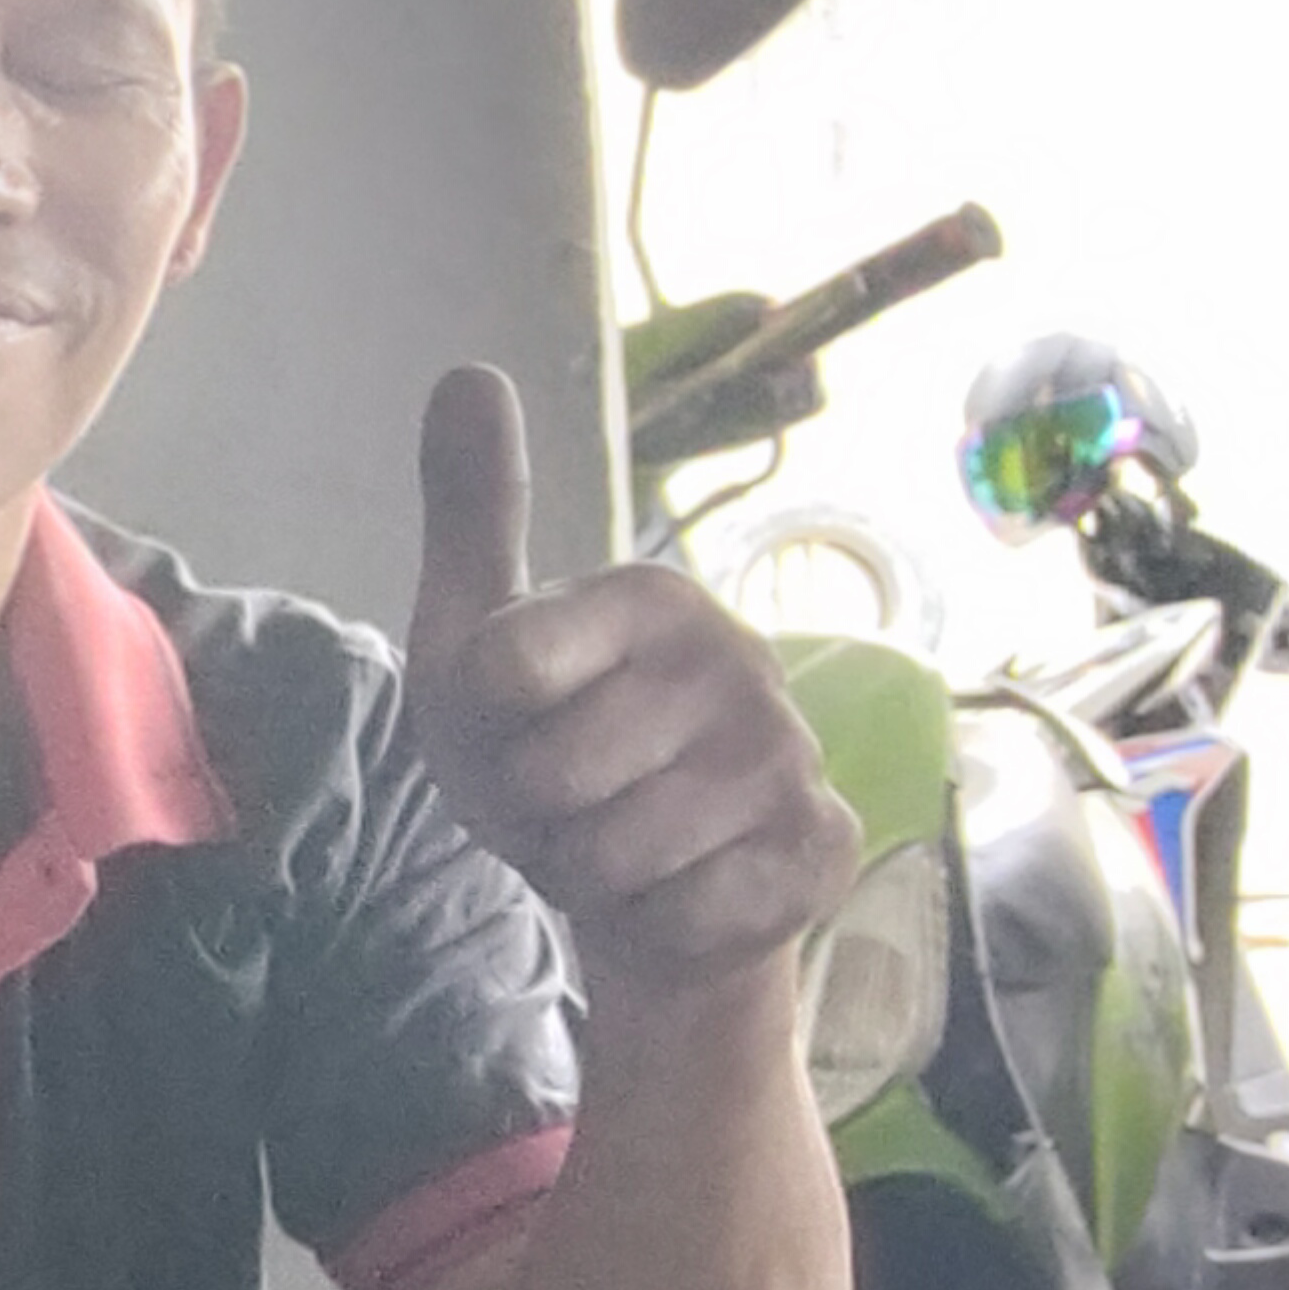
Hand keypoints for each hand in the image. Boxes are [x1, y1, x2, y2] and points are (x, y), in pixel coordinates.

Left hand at [402, 365, 860, 996]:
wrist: (641, 887)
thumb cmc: (549, 749)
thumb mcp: (477, 642)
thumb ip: (473, 515)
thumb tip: (468, 369)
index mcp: (651, 597)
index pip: (506, 671)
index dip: (483, 723)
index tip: (518, 715)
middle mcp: (738, 658)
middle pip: (551, 775)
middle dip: (534, 810)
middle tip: (568, 796)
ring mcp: (790, 756)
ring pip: (614, 854)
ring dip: (591, 871)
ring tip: (618, 840)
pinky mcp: (820, 847)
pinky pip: (683, 911)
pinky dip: (655, 920)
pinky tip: (679, 888)